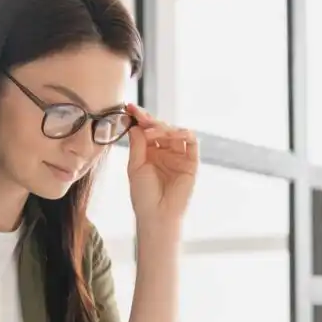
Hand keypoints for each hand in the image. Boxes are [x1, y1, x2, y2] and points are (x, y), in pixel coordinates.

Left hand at [125, 104, 198, 229]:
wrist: (157, 214)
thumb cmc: (143, 195)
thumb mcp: (135, 166)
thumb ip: (137, 144)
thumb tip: (136, 124)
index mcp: (149, 153)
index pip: (146, 130)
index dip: (140, 118)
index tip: (130, 107)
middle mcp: (165, 152)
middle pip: (161, 128)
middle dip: (150, 120)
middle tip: (141, 116)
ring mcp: (178, 156)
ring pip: (175, 132)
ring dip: (164, 127)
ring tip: (152, 132)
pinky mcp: (191, 162)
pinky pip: (191, 142)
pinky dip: (183, 133)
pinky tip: (171, 134)